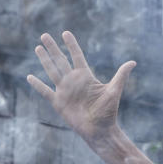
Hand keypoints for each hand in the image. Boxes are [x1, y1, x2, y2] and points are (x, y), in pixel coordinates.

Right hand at [27, 31, 135, 145]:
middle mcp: (74, 81)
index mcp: (86, 76)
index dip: (71, 45)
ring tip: (38, 48)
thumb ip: (121, 75)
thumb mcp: (114, 91)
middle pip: (61, 60)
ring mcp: (65, 91)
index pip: (77, 56)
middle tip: (45, 35)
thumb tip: (133, 62)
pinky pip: (45, 91)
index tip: (65, 33)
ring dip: (45, 60)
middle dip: (53, 48)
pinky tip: (29, 77)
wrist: (100, 131)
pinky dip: (37, 85)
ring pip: (52, 71)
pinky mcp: (59, 102)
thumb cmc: (108, 112)